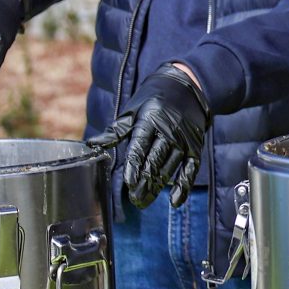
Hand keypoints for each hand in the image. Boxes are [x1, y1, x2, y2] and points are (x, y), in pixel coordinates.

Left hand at [87, 64, 211, 208]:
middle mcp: (168, 131)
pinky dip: (183, 186)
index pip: (140, 147)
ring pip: (170, 167)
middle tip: (134, 199)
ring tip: (144, 201)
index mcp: (149, 121)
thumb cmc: (154, 100)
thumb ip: (116, 131)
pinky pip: (190, 169)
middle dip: (144, 181)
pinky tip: (175, 200)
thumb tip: (92, 145)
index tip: (128, 182)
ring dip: (157, 186)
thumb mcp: (133, 110)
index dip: (134, 166)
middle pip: (155, 160)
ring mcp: (184, 140)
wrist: (186, 87)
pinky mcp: (195, 147)